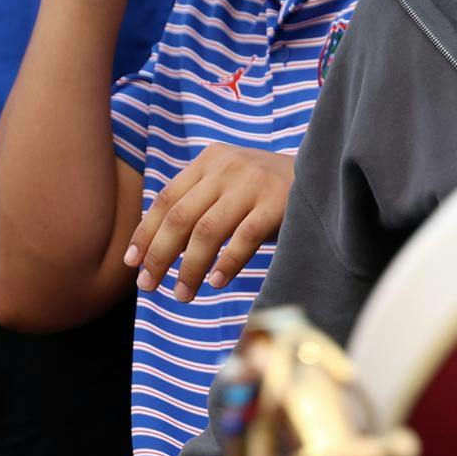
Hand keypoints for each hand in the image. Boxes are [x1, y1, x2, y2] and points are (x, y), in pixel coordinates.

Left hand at [125, 142, 295, 297]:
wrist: (324, 172)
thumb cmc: (270, 189)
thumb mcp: (232, 184)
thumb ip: (202, 203)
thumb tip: (162, 248)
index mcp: (209, 160)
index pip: (166, 199)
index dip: (145, 233)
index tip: (132, 263)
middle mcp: (226, 167)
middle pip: (180, 217)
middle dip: (159, 255)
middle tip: (148, 286)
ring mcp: (252, 183)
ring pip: (206, 231)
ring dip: (189, 268)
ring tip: (182, 294)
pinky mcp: (277, 202)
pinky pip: (244, 237)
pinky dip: (227, 263)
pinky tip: (216, 282)